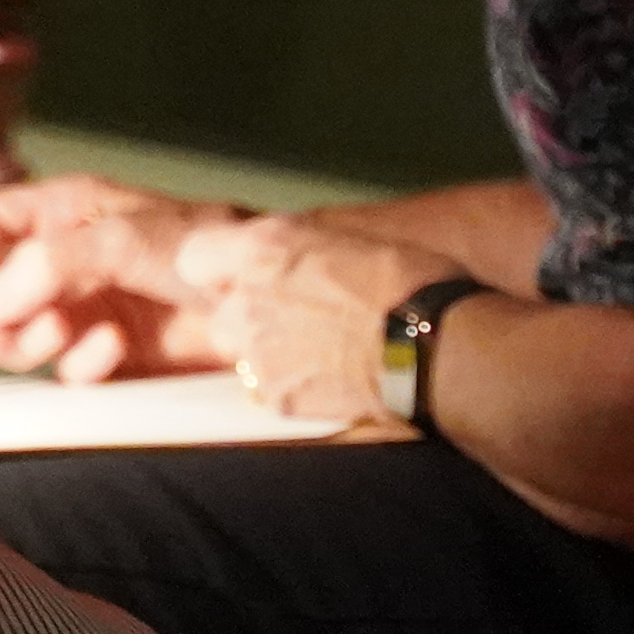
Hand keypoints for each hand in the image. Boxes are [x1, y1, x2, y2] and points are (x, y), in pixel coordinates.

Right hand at [0, 173, 241, 383]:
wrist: (263, 303)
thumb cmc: (206, 247)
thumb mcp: (121, 238)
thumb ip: (47, 264)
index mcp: (59, 211)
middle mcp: (60, 258)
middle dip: (3, 315)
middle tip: (45, 324)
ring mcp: (79, 307)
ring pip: (13, 336)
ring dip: (35, 344)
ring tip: (73, 335)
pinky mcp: (100, 352)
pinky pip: (59, 370)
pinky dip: (79, 365)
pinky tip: (115, 349)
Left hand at [175, 211, 476, 429]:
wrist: (439, 347)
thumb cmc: (410, 284)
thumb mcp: (344, 240)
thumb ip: (293, 249)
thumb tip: (275, 257)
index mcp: (263, 247)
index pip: (195, 256)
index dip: (218, 268)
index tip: (240, 277)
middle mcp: (247, 296)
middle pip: (219, 311)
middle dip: (247, 316)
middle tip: (300, 319)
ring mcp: (257, 349)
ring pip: (242, 353)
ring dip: (268, 351)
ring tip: (324, 350)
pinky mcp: (275, 394)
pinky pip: (266, 388)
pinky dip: (291, 384)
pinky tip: (332, 376)